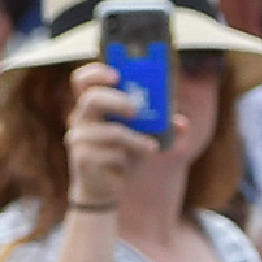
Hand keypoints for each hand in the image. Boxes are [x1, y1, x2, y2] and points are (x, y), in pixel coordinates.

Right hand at [63, 55, 157, 207]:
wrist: (104, 189)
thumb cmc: (122, 154)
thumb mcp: (141, 135)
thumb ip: (161, 126)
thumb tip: (182, 124)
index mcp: (92, 106)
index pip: (82, 80)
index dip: (96, 72)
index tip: (117, 74)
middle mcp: (81, 119)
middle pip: (92, 98)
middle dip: (117, 100)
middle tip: (136, 109)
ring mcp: (79, 139)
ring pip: (111, 132)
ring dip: (136, 140)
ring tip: (153, 147)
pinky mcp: (83, 159)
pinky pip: (112, 154)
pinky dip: (128, 158)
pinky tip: (129, 164)